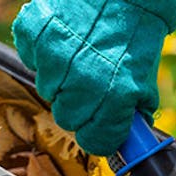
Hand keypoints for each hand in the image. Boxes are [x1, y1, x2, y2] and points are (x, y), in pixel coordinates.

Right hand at [12, 0, 175, 155]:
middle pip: (68, 119)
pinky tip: (65, 40)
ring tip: (80, 56)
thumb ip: (133, 111)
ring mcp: (53, 57)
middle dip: (80, 107)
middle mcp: (82, 81)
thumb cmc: (135, 33)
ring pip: (48, 90)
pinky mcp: (33, 34)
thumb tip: (127, 138)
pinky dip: (44, 54)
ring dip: (62, 79)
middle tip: (92, 85)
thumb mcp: (144, 77)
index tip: (101, 127)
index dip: (100, 134)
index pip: (96, 141)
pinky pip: (31, 60)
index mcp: (115, 96)